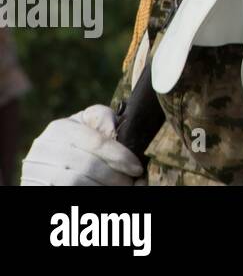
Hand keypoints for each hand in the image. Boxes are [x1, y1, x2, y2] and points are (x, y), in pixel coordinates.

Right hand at [21, 105, 143, 185]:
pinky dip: (89, 192)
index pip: (96, 142)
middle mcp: (44, 148)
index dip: (120, 156)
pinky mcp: (36, 186)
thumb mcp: (86, 124)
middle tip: (131, 182)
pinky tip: (103, 191)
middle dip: (114, 175)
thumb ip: (102, 119)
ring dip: (103, 187)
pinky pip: (67, 191)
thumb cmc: (76, 140)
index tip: (137, 168)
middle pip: (87, 165)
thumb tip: (114, 131)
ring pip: (76, 182)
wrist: (45, 163)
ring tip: (120, 187)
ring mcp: (37, 170)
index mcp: (60, 128)